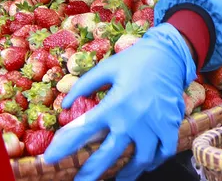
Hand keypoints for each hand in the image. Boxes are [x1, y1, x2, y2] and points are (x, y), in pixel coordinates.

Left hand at [43, 23, 195, 180]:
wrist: (170, 54)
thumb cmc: (135, 60)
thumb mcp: (106, 68)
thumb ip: (84, 85)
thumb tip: (65, 105)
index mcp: (115, 103)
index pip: (84, 130)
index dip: (65, 146)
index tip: (51, 158)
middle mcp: (133, 118)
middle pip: (109, 154)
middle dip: (92, 172)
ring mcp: (154, 124)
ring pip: (140, 159)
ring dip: (127, 173)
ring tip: (117, 180)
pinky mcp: (170, 125)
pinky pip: (164, 151)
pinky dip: (155, 161)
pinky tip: (145, 165)